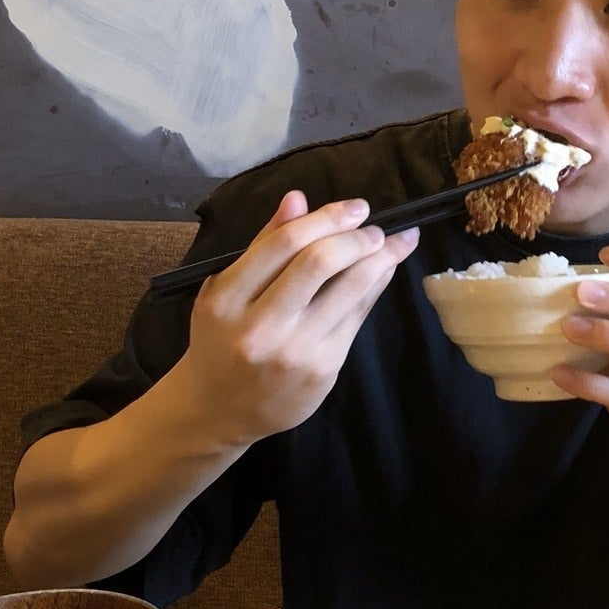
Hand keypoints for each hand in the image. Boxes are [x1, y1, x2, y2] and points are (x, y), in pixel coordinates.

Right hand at [175, 190, 418, 445]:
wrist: (218, 409)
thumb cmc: (222, 339)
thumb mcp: (225, 289)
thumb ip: (263, 244)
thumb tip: (298, 198)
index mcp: (227, 299)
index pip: (284, 243)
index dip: (327, 218)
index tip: (355, 207)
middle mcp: (259, 326)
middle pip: (319, 263)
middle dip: (357, 236)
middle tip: (373, 226)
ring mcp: (293, 351)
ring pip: (348, 290)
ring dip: (379, 259)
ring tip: (390, 243)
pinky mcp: (322, 370)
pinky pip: (357, 317)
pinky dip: (374, 287)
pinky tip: (382, 271)